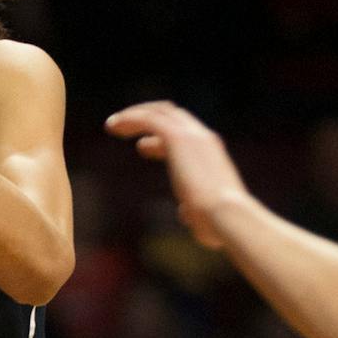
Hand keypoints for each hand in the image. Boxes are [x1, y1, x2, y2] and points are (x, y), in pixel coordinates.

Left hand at [105, 100, 250, 248]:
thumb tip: (185, 212)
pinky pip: (149, 119)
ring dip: (133, 115)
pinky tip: (113, 126)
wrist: (226, 216)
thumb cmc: (217, 224)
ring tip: (111, 125)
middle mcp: (203, 139)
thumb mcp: (203, 215)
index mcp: (211, 155)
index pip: (185, 134)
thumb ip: (193, 209)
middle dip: (146, 117)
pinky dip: (130, 119)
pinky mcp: (178, 138)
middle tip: (122, 127)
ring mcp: (192, 136)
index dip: (161, 138)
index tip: (141, 146)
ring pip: (159, 112)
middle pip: (172, 115)